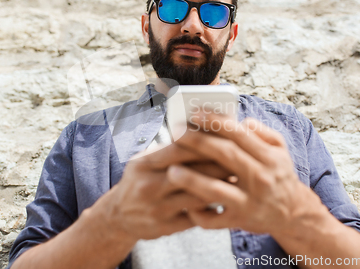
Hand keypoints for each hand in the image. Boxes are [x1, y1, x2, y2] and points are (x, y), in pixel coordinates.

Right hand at [87, 140, 233, 243]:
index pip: (179, 148)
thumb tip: (201, 132)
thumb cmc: (138, 182)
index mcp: (144, 164)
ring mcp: (157, 208)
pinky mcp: (165, 227)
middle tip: (240, 159)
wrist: (118, 216)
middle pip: (192, 172)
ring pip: (197, 195)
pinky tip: (225, 201)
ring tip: (238, 179)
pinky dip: (212, 208)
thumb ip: (169, 150)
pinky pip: (195, 217)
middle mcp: (149, 185)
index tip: (225, 138)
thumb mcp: (144, 161)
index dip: (205, 143)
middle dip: (219, 164)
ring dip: (220, 187)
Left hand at [167, 113, 318, 237]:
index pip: (240, 134)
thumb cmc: (278, 175)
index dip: (216, 122)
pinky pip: (213, 218)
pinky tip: (183, 202)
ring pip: (216, 190)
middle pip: (225, 156)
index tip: (195, 113)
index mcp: (269, 157)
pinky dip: (197, 212)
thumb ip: (263, 132)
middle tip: (176, 133)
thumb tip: (243, 121)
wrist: (292, 213)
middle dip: (198, 142)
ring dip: (192, 180)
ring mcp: (249, 202)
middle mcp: (260, 178)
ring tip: (171, 170)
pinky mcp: (239, 221)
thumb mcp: (280, 150)